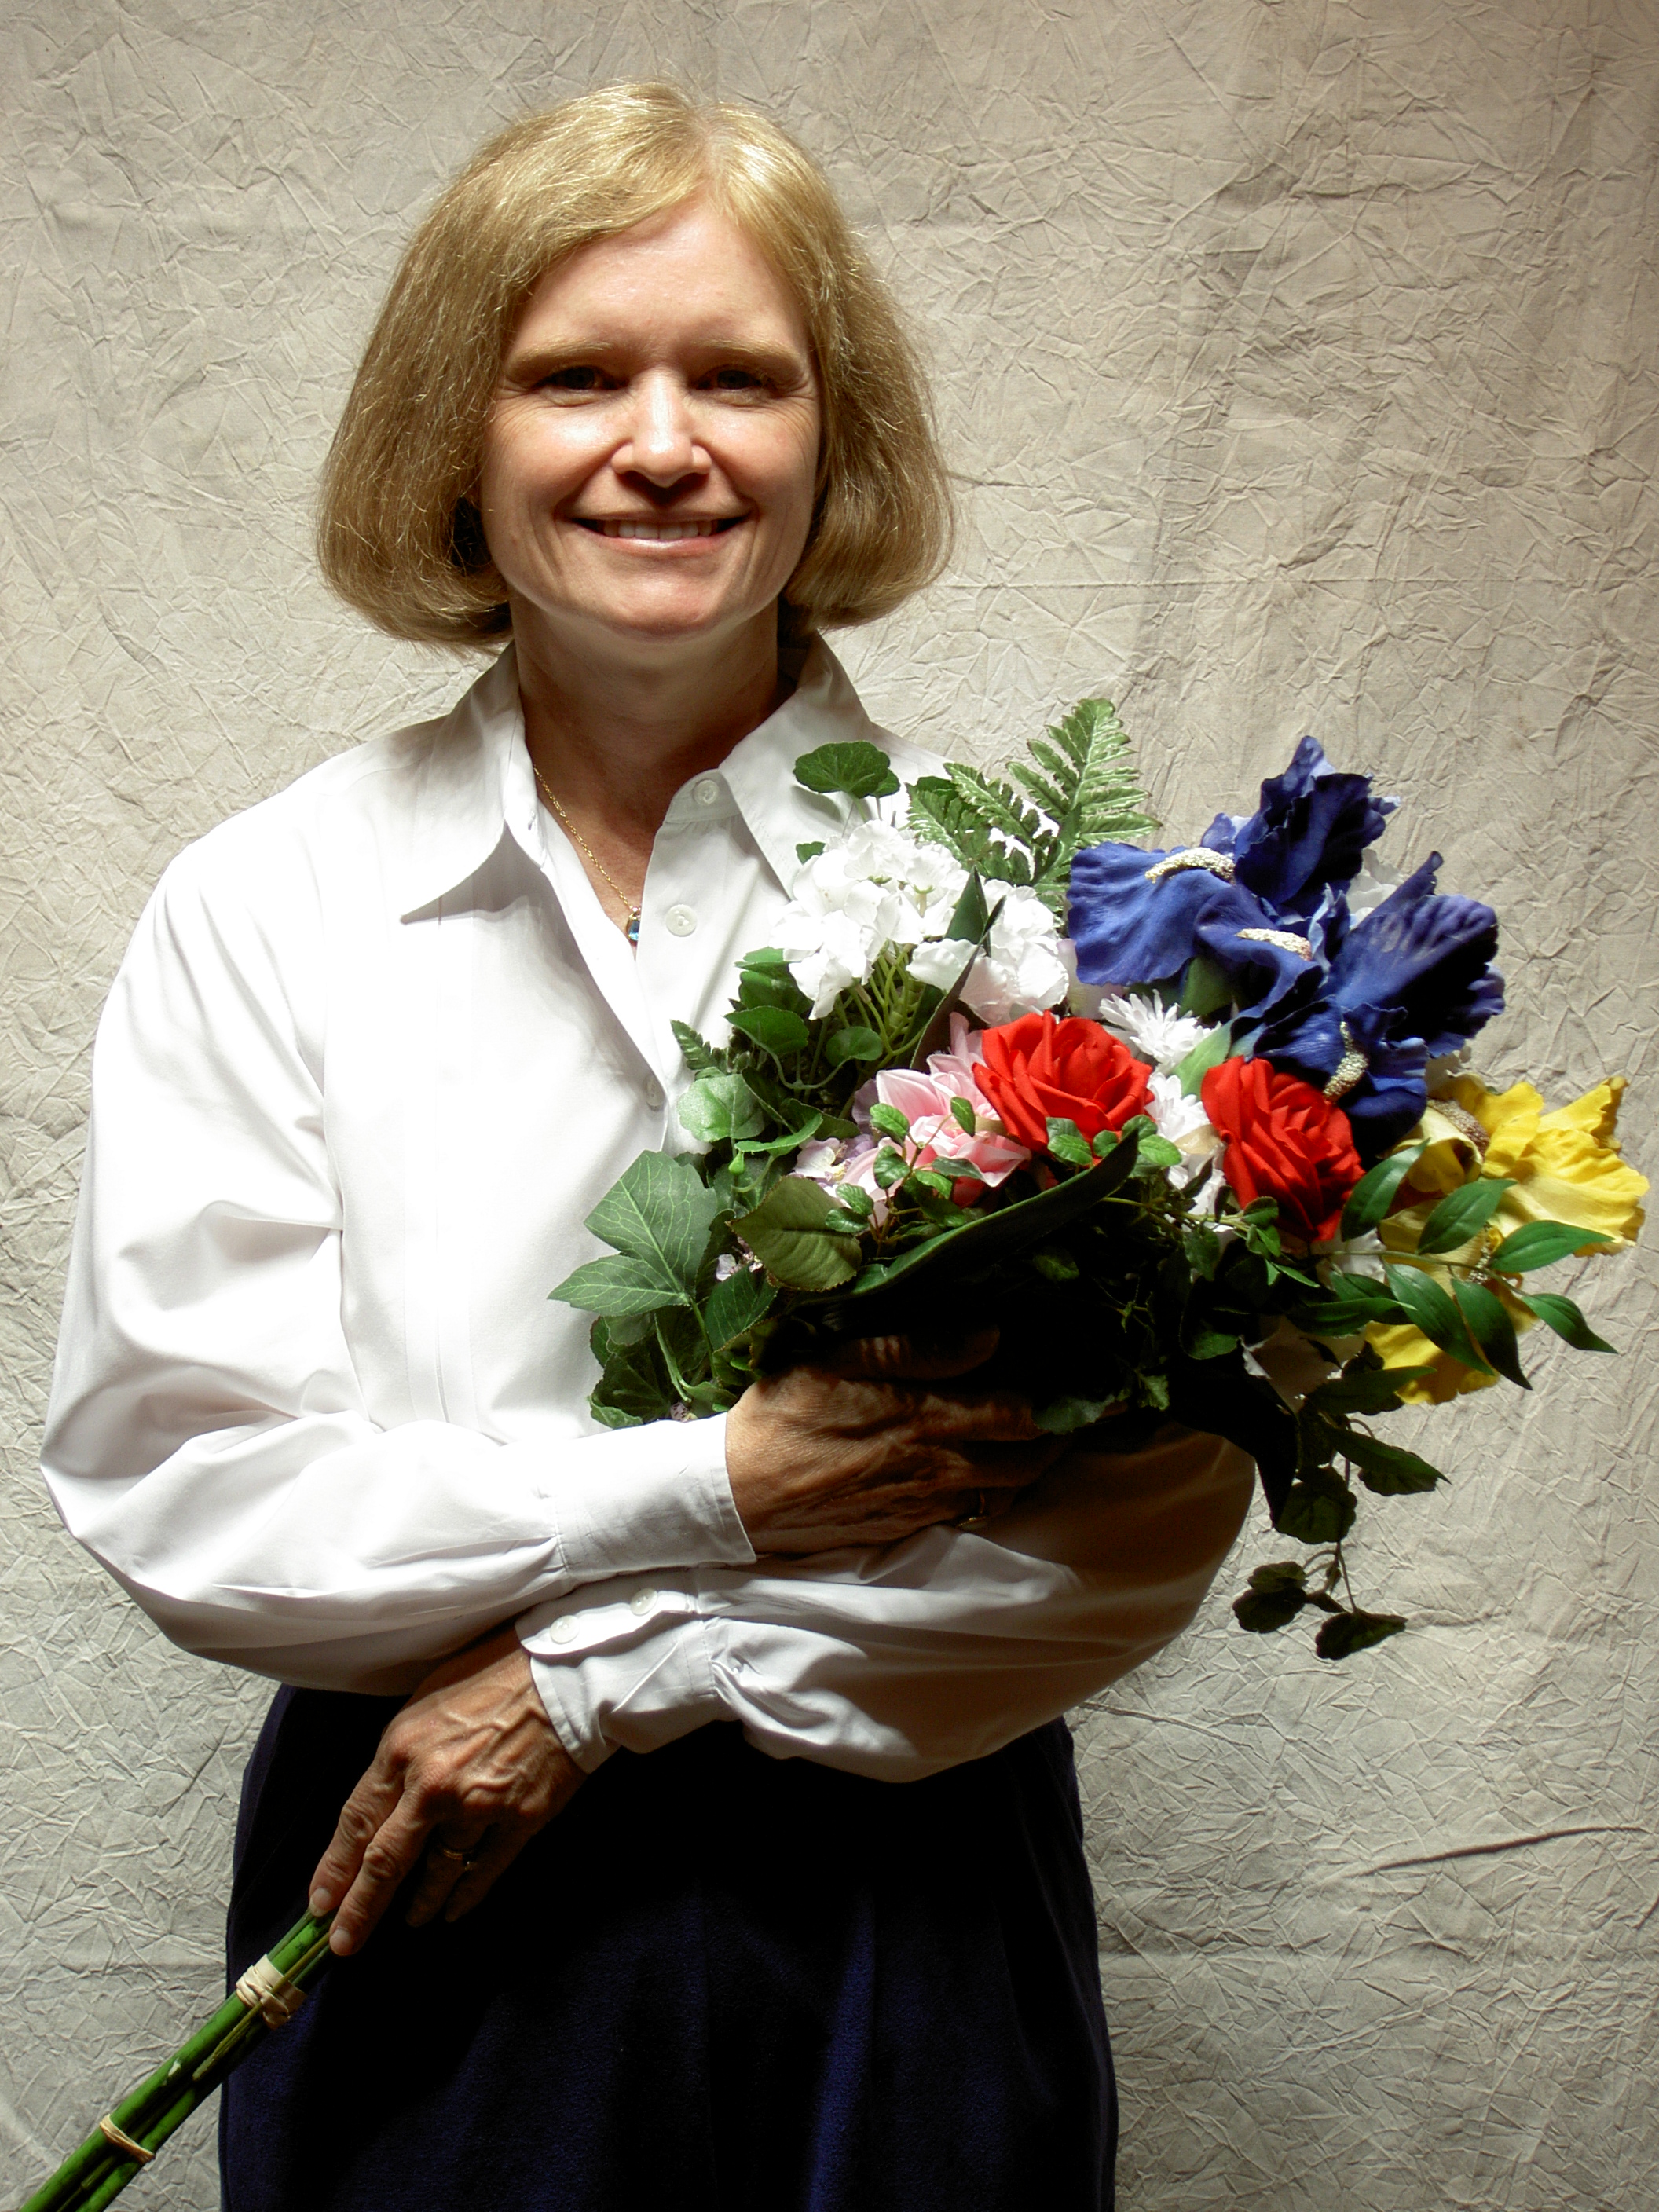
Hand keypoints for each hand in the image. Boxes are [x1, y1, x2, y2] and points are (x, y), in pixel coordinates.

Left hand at [308, 1627, 583, 1954]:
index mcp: (402, 1749)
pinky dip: (467, 1894)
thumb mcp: (427, 1702)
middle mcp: (432, 1785)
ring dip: (420, 1902)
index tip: (320, 1903)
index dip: (335, 1868)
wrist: (565, 1673)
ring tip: (411, 1919)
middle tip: (343, 1944)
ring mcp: (478, 1806)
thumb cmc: (494, 1674)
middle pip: (386, 1861)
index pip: (356, 1822)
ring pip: (437, 1870)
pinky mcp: (520, 1820)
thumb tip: (384, 1800)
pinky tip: (455, 1909)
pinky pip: (485, 1869)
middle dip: (360, 1909)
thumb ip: (402, 1755)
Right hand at [725, 1327, 1069, 1553]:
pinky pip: (971, 1513)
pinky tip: (993, 1469)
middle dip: (1063, 1437)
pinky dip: (995, 1492)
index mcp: (925, 1420)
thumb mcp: (837, 1360)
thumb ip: (917, 1347)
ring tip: (1051, 1435)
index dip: (1069, 1404)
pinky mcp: (907, 1527)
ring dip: (1034, 1466)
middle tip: (1090, 1410)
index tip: (1108, 1388)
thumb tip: (991, 1334)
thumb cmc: (783, 1415)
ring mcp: (925, 1505)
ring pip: (1005, 1491)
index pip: (1021, 1416)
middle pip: (1028, 1462)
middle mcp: (937, 1469)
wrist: (734, 1497)